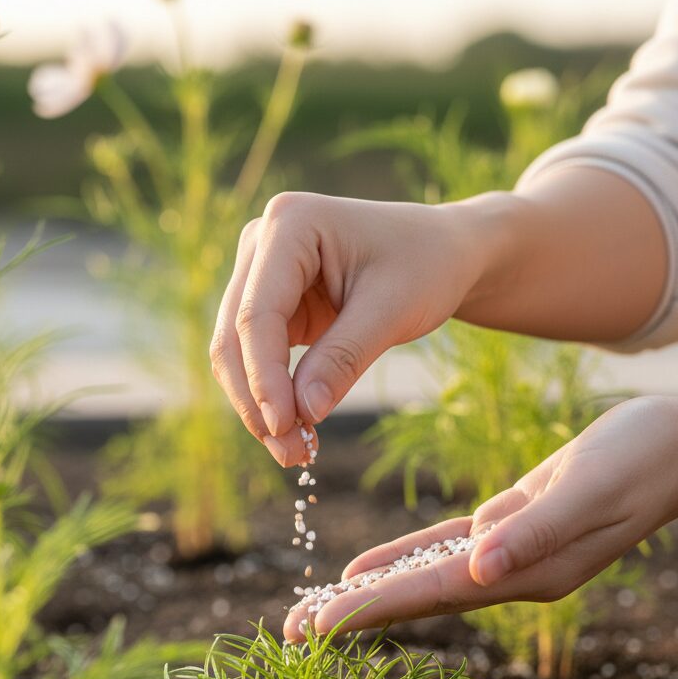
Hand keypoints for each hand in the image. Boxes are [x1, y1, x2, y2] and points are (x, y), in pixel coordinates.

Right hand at [210, 192, 485, 465]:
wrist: (443, 252)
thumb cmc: (426, 266)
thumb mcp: (393, 310)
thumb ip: (343, 358)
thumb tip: (301, 414)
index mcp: (289, 223)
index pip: (256, 314)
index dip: (264, 377)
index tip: (285, 427)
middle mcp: (262, 243)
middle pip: (234, 336)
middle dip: (258, 401)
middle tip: (292, 455)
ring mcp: (260, 274)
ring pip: (236, 354)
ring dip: (259, 407)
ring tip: (296, 453)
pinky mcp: (271, 305)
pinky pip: (257, 361)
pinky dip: (272, 398)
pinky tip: (297, 431)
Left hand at [284, 396, 677, 639]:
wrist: (674, 447)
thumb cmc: (639, 463)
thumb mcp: (588, 491)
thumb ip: (534, 532)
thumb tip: (478, 570)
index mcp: (525, 573)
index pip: (431, 596)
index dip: (370, 612)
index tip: (316, 629)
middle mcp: (509, 574)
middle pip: (415, 599)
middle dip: (352, 615)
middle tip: (289, 635)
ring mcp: (506, 554)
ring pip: (420, 578)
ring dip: (367, 593)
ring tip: (313, 610)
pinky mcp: (506, 525)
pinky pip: (441, 548)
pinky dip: (401, 558)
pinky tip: (365, 569)